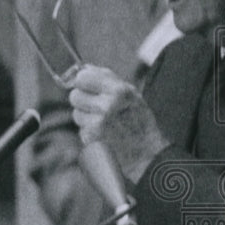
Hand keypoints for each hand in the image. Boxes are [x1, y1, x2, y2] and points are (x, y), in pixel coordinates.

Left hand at [69, 65, 168, 183]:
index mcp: (120, 90)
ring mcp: (99, 122)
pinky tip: (105, 135)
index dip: (83, 82)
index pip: (82, 77)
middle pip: (75, 95)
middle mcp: (108, 105)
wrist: (148, 154)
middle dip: (83, 102)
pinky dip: (89, 132)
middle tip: (98, 109)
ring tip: (105, 124)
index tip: (87, 87)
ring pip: (76, 113)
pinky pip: (81, 129)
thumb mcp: (132, 95)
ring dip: (86, 118)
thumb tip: (84, 69)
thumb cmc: (141, 123)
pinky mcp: (93, 138)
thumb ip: (108, 79)